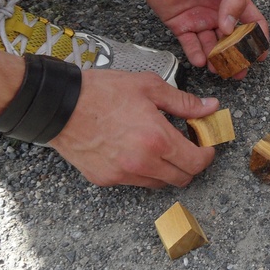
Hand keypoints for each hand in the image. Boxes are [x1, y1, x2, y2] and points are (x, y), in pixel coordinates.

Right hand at [49, 70, 220, 188]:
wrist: (58, 105)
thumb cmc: (102, 92)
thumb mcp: (149, 87)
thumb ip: (183, 102)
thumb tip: (210, 107)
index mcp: (157, 139)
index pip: (196, 163)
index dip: (207, 155)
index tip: (206, 145)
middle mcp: (142, 162)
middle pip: (182, 178)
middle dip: (191, 164)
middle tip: (187, 146)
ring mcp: (123, 174)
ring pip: (159, 183)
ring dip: (167, 169)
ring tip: (160, 147)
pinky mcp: (106, 179)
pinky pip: (135, 181)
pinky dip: (143, 171)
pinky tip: (136, 150)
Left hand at [135, 0, 269, 75]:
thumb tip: (231, 27)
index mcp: (233, 0)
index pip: (252, 23)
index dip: (259, 39)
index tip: (261, 54)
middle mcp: (218, 13)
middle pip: (233, 42)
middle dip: (238, 58)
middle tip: (240, 71)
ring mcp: (199, 20)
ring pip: (212, 47)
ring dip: (218, 60)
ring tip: (220, 70)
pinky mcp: (179, 24)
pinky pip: (190, 45)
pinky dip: (196, 55)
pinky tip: (201, 61)